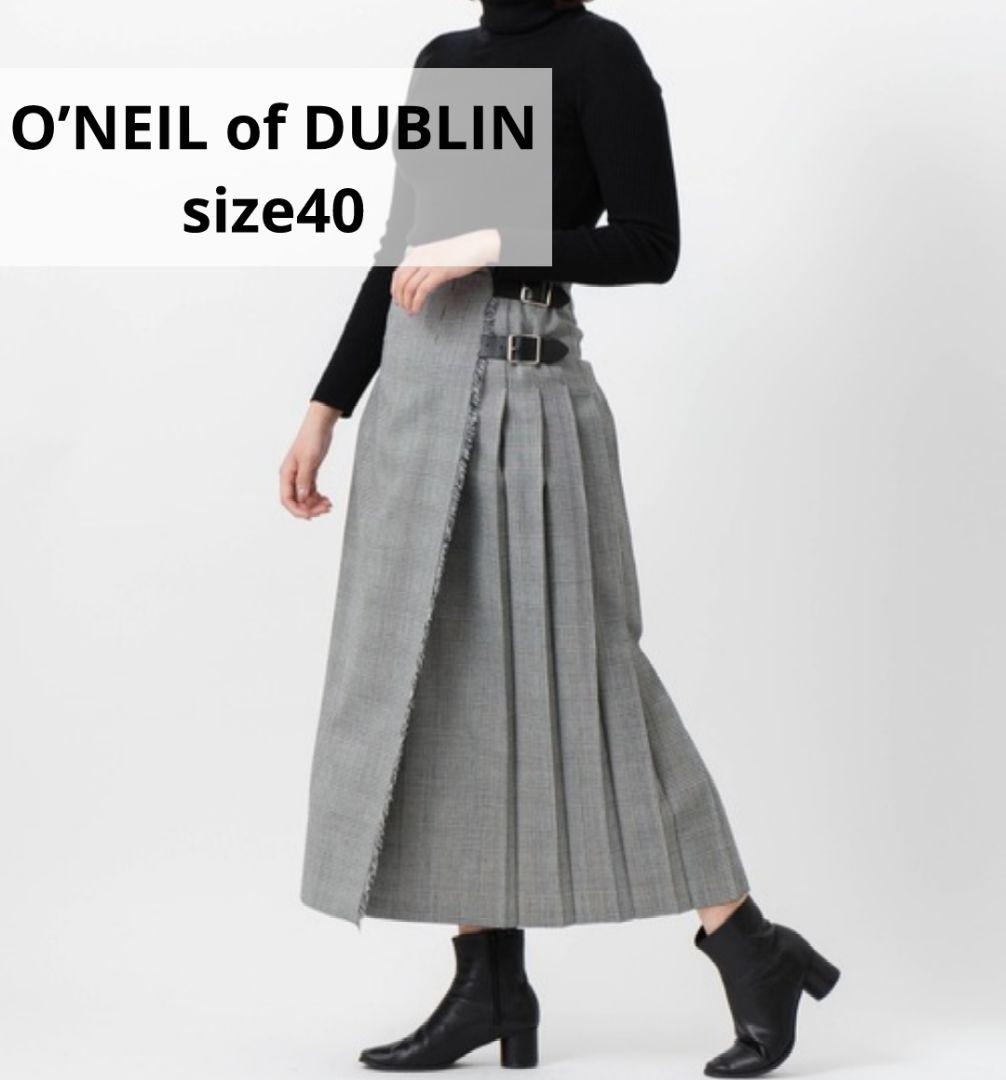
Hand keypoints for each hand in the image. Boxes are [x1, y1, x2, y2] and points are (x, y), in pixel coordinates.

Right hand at [280, 402, 338, 519]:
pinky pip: (311, 491)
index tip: (310, 516)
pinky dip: (318, 498)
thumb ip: (305, 480)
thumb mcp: (309, 460)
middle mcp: (291, 477)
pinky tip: (327, 500)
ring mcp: (300, 476)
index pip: (287, 499)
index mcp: (286, 474)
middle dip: (310, 508)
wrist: (320, 425)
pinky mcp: (309, 474)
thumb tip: (302, 498)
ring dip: (316, 504)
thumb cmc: (311, 438)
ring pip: (305, 498)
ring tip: (329, 505)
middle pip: (297, 501)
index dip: (297, 511)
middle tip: (325, 509)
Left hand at [391, 228, 501, 314]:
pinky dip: (417, 302)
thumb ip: (426, 263)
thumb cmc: (461, 251)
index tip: (397, 299)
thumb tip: (420, 278)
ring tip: (411, 312)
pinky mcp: (439, 272)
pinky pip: (422, 291)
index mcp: (418, 252)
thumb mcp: (438, 254)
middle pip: (401, 281)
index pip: (398, 272)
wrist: (477, 245)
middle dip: (400, 298)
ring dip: (407, 303)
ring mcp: (429, 264)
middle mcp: (420, 257)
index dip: (395, 288)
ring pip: (409, 287)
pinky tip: (417, 309)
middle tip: (403, 308)